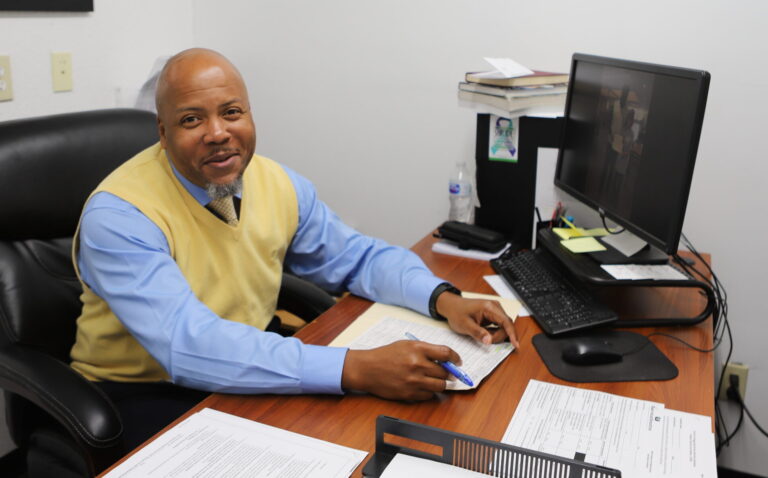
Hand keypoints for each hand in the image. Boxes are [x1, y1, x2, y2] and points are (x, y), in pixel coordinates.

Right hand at [341, 340, 460, 400]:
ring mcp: (414, 381)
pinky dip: (429, 392)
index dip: (455, 358)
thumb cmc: (386, 355)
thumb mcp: (407, 345)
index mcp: (417, 349)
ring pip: (440, 386)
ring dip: (441, 383)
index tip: (457, 361)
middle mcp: (417, 365)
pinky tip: (423, 386)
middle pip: (445, 372)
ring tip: (436, 380)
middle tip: (447, 373)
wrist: (367, 369)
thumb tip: (445, 359)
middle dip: (448, 373)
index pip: (446, 353)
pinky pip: (429, 396)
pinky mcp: (409, 394)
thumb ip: (426, 350)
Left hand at [436, 292, 518, 347]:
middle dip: (500, 336)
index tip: (515, 344)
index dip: (512, 334)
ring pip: (504, 326)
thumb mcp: (465, 325)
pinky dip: (495, 332)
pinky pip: (499, 325)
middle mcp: (495, 307)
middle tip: (487, 341)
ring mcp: (495, 310)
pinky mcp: (493, 314)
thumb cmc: (457, 312)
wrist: (451, 306)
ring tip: (483, 336)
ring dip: (497, 335)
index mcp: (489, 307)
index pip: (506, 321)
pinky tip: (486, 334)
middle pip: (506, 325)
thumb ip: (478, 333)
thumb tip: (489, 341)